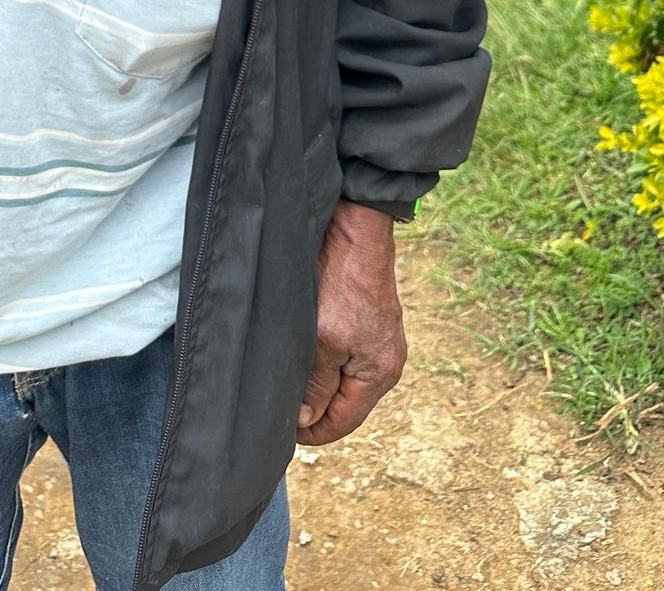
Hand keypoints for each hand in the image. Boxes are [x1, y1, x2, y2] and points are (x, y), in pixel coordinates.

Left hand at [297, 200, 407, 448]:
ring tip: (287, 382)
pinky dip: (323, 360)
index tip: (283, 434)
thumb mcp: (324, 342)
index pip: (344, 421)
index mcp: (380, 374)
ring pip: (341, 378)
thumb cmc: (344, 283)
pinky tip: (303, 353)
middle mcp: (385, 361)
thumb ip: (316, 385)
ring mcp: (377, 340)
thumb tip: (306, 421)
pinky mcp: (367, 320)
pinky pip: (343, 354)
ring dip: (317, 383)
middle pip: (344, 402)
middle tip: (279, 408)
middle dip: (314, 408)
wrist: (355, 228)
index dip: (313, 432)